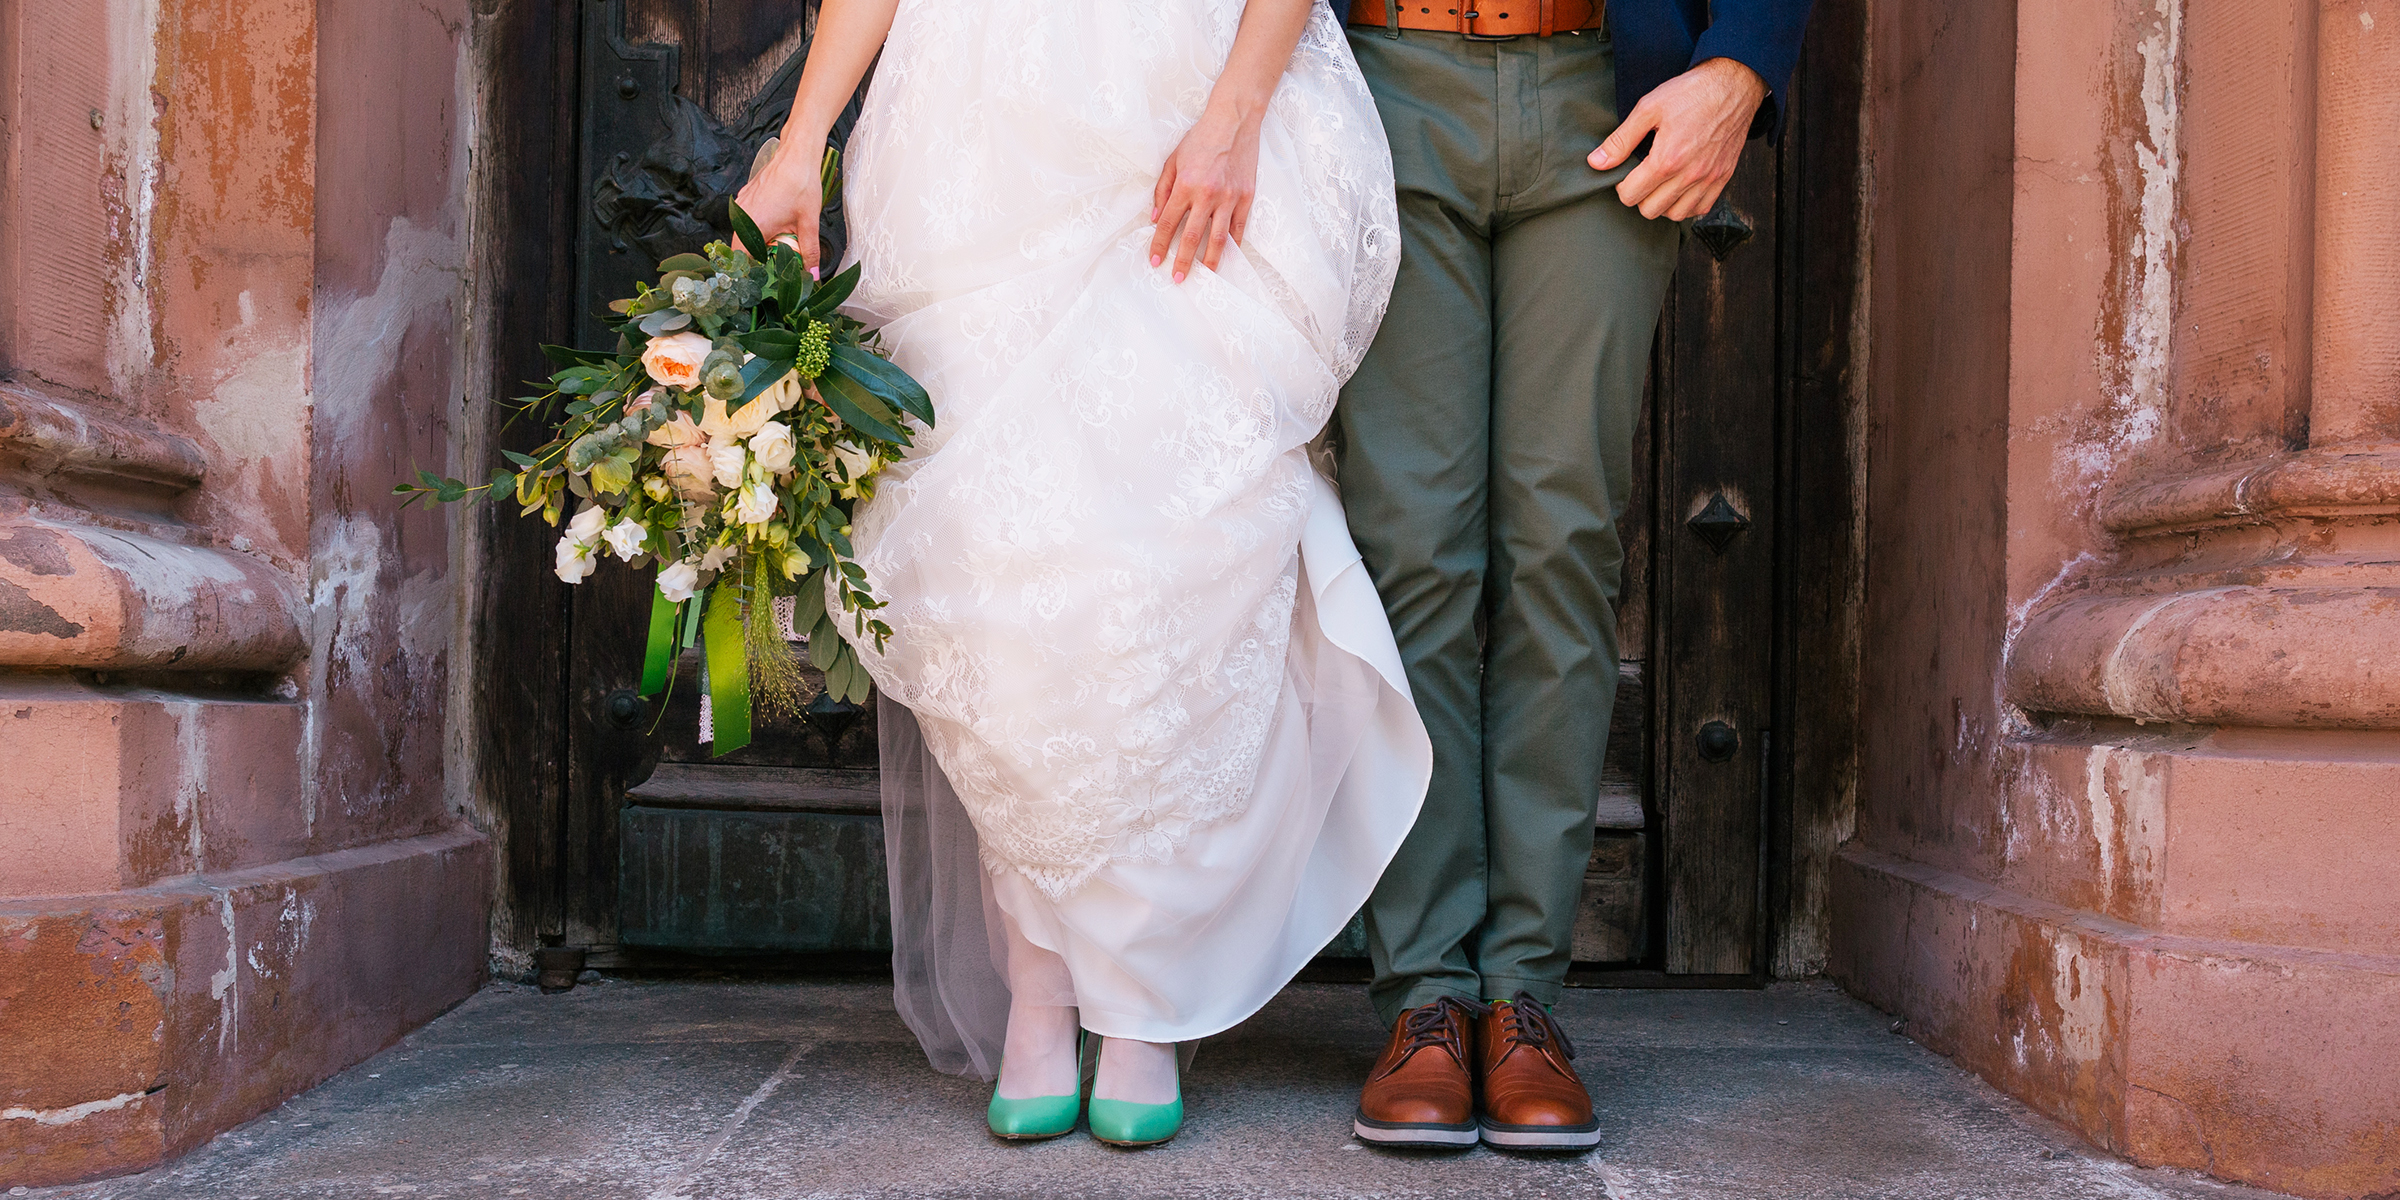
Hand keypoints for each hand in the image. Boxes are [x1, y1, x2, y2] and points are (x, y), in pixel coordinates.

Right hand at [734, 138, 827, 275]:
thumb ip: (809, 251)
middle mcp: (743, 215)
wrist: (796, 154)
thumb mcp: (809, 223)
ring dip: (756, 243)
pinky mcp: (747, 197)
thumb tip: (812, 273)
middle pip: (742, 248)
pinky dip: (756, 228)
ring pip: (744, 233)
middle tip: (772, 268)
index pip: (741, 259)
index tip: (760, 281)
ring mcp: (742, 205)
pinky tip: (774, 229)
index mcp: (753, 225)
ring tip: (775, 249)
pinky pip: (747, 219)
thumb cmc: (801, 183)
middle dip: (755, 260)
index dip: (750, 272)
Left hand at [1149, 107, 1261, 283]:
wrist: (1234, 121)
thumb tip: (1154, 218)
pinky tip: (1227, 257)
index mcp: (1185, 185)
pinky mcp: (1246, 197)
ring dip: (1209, 260)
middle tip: (1178, 278)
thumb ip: (1163, 190)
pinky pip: (1238, 228)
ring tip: (1205, 276)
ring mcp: (1229, 197)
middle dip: (1183, 261)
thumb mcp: (1173, 160)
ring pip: (1218, 238)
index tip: (1155, 261)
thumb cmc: (1200, 139)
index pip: (1167, 223)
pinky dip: (1232, 245)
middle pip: (1192, 237)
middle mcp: (1207, 194)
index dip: (1159, 244)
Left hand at [1588, 57, 1767, 221]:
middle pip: (1650, 210)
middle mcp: (1689, 175)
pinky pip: (1700, 209)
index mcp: (1667, 159)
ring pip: (1675, 214)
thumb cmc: (1690, 92)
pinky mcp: (1723, 177)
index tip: (1625, 172)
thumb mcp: (1649, 108)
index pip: (1630, 195)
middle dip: (1639, 196)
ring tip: (1659, 182)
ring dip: (1662, 203)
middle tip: (1641, 176)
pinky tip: (1679, 187)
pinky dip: (1687, 204)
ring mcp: (1709, 179)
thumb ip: (1621, 140)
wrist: (1733, 84)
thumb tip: (1596, 163)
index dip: (1621, 185)